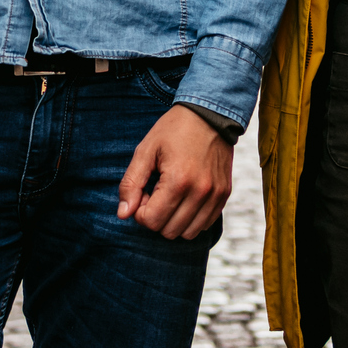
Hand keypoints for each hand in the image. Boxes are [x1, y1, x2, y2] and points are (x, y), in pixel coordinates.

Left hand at [116, 104, 233, 238]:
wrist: (209, 114)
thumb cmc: (173, 130)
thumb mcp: (145, 150)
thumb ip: (131, 183)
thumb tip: (123, 214)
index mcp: (178, 180)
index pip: (151, 221)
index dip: (140, 211)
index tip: (144, 191)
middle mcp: (200, 192)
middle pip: (168, 231)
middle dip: (156, 216)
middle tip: (156, 192)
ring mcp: (215, 195)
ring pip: (187, 233)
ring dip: (173, 220)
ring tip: (171, 196)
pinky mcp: (224, 195)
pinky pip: (204, 225)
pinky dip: (191, 219)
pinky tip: (185, 198)